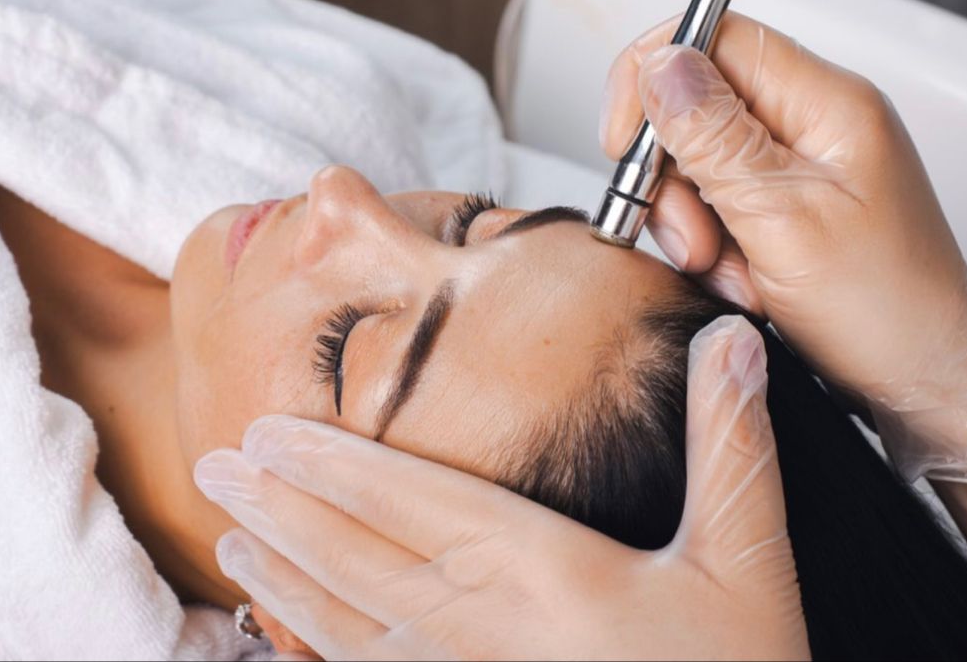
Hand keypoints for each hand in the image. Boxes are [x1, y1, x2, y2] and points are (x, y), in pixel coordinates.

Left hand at [194, 316, 809, 660]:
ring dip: (282, 575)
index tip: (269, 431)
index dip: (333, 464)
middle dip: (282, 506)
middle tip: (218, 465)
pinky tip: (287, 633)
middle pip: (355, 559)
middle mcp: (478, 630)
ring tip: (234, 534)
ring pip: (343, 627)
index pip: (411, 502)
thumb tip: (728, 335)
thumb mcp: (748, 565)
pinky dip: (314, 650)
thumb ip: (732, 448)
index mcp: (538, 573)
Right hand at [601, 13, 966, 481]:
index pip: (716, 36)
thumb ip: (715, 138)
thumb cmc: (887, 310)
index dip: (654, 76)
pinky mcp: (790, 205)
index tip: (624, 140)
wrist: (927, 381)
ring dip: (695, 223)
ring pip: (700, 163)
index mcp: (828, 103)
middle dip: (675, 177)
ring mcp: (801, 166)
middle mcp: (814, 123)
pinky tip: (744, 282)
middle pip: (698, 104)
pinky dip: (716, 249)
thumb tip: (662, 65)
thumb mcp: (784, 220)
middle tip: (692, 236)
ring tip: (729, 270)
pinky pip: (719, 206)